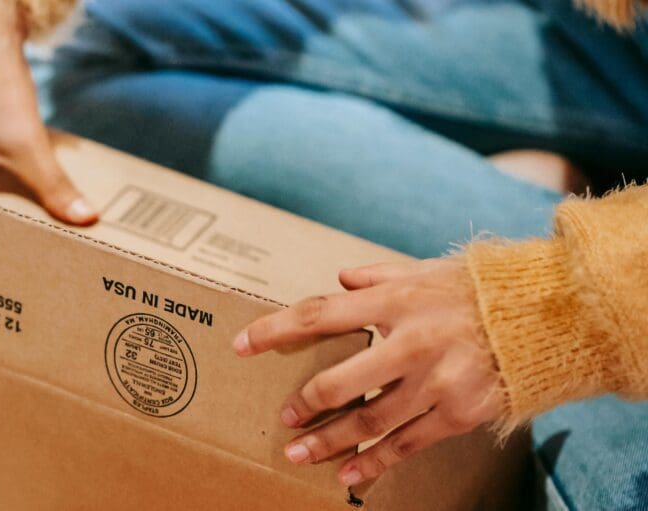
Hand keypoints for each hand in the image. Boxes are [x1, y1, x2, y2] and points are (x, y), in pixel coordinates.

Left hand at [231, 258, 503, 485]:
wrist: (547, 316)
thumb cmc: (478, 289)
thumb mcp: (426, 271)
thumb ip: (378, 277)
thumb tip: (340, 279)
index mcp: (394, 302)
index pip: (318, 315)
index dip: (274, 332)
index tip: (241, 345)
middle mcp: (409, 342)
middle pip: (339, 380)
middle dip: (305, 402)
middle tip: (285, 417)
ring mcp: (434, 381)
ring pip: (369, 421)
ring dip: (330, 441)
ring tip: (299, 453)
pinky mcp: (458, 412)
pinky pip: (406, 444)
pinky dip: (375, 462)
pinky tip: (350, 475)